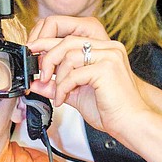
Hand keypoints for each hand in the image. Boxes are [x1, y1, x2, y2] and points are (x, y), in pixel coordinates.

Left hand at [27, 16, 149, 135]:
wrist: (130, 123)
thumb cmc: (108, 108)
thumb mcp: (74, 93)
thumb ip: (55, 85)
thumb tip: (34, 82)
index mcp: (101, 49)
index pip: (68, 38)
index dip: (47, 43)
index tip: (32, 52)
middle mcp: (107, 48)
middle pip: (66, 42)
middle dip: (48, 59)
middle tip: (40, 76)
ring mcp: (109, 56)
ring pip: (68, 56)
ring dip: (57, 78)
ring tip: (59, 93)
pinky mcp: (107, 68)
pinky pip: (74, 74)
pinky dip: (62, 88)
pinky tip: (63, 99)